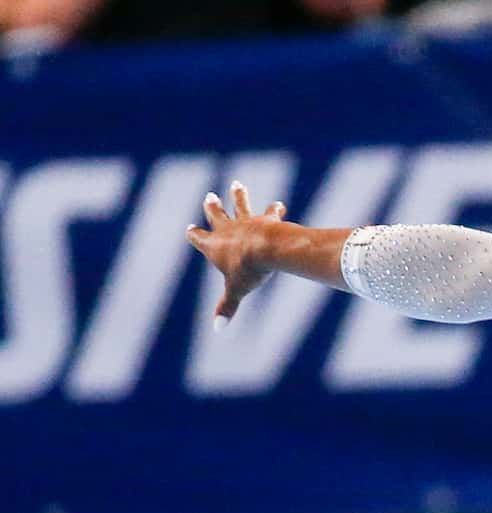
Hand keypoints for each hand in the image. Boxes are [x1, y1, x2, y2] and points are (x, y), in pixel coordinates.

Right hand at [186, 182, 288, 324]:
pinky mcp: (265, 219)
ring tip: (237, 185)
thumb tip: (217, 328)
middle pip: (216, 215)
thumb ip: (227, 307)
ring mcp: (246, 222)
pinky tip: (280, 206)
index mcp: (214, 246)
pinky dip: (274, 210)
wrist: (268, 250)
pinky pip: (270, 212)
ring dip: (238, 195)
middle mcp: (227, 230)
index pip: (198, 238)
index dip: (194, 234)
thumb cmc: (247, 271)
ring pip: (240, 205)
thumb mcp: (235, 291)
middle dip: (212, 207)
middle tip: (210, 196)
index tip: (189, 229)